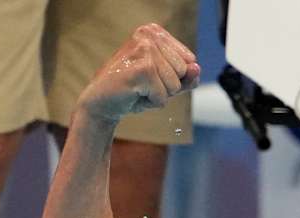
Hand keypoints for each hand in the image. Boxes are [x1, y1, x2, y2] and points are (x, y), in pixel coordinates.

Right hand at [77, 23, 200, 123]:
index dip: (175, 77)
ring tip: (138, 89)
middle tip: (142, 84)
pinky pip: (163, 96)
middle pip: (184, 71)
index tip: (151, 76)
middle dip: (167, 86)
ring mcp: (144, 50)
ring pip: (175, 85)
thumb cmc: (134, 91)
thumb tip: (196, 68)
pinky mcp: (142, 69)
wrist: (102, 103)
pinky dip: (151, 102)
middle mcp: (148, 35)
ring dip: (159, 95)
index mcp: (154, 32)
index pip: (189, 60)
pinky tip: (133, 94)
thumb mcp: (166, 84)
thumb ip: (187, 77)